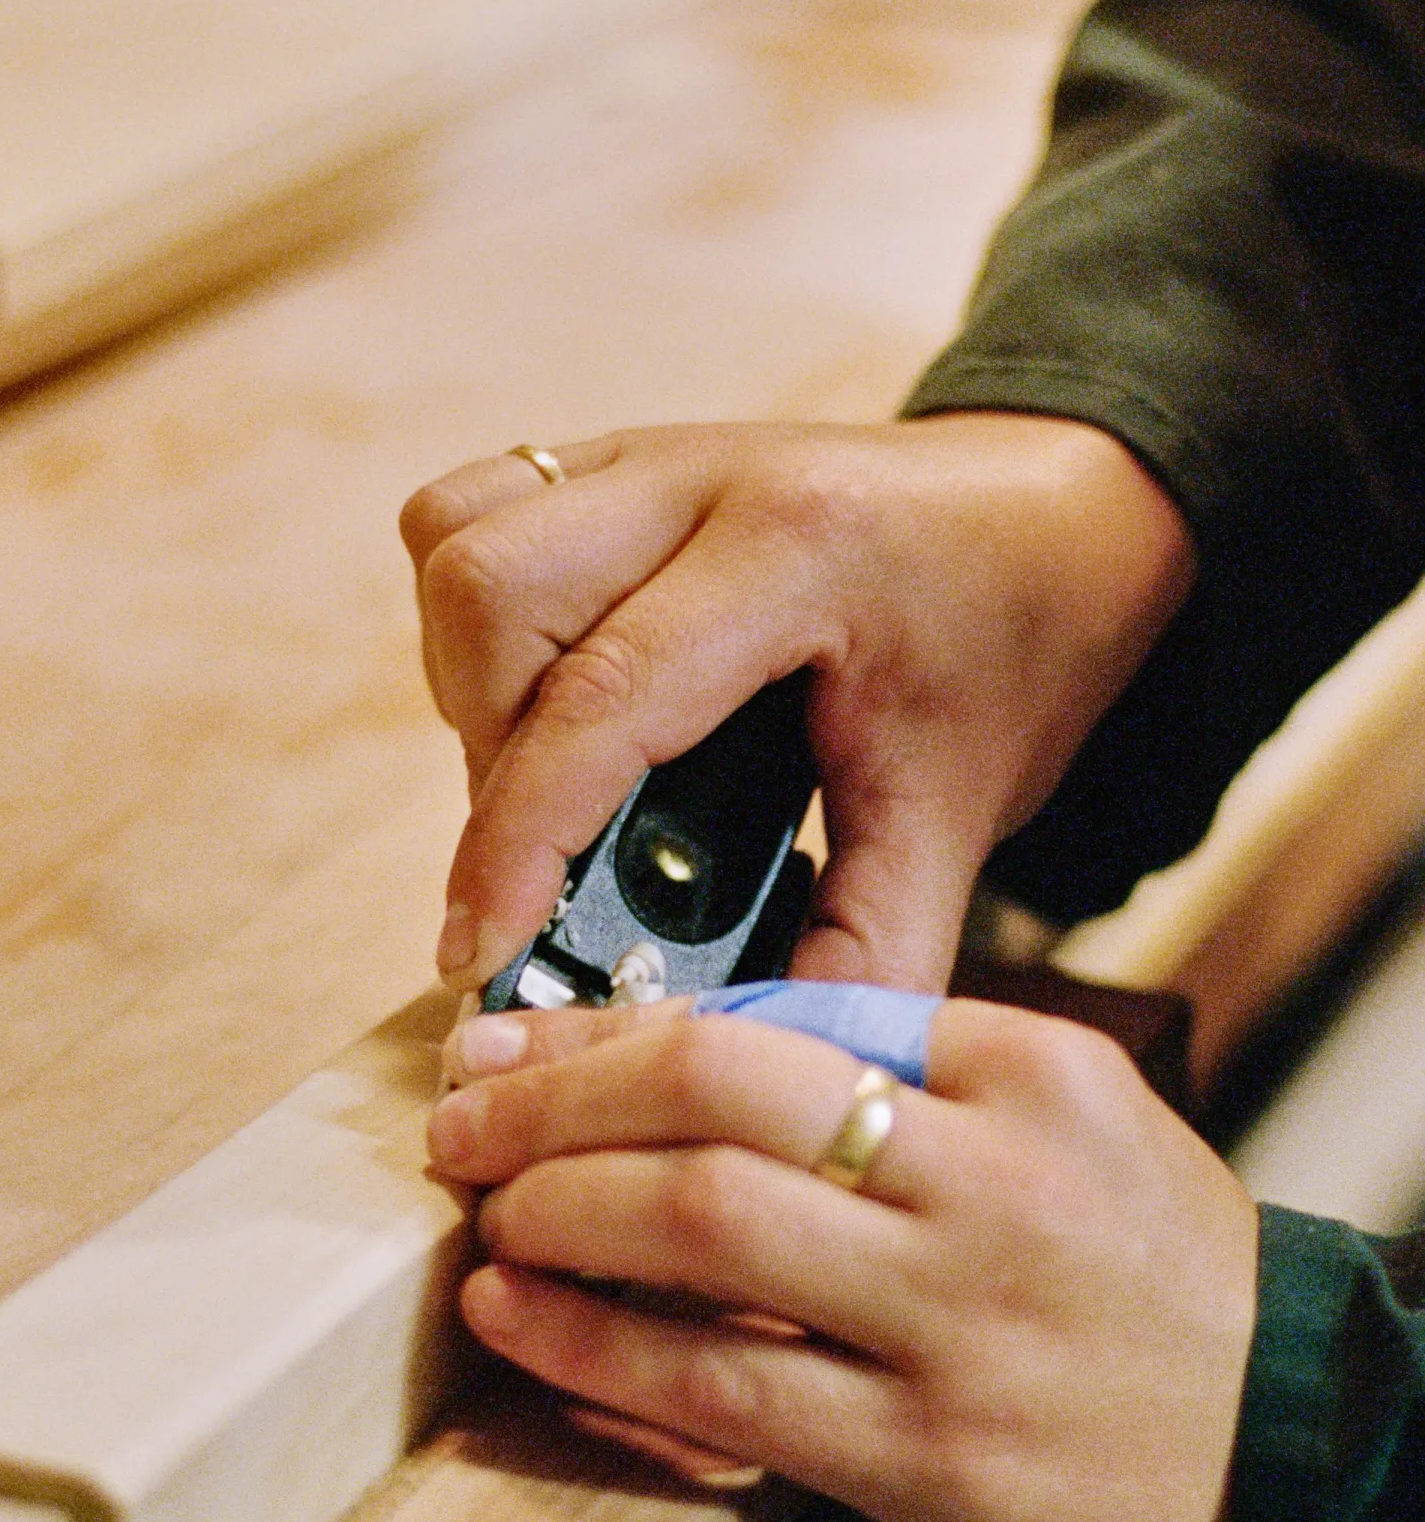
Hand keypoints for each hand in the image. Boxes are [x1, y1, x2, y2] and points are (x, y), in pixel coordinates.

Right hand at [400, 414, 1191, 992]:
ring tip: (552, 779)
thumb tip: (748, 1068)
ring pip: (458, 546)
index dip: (516, 843)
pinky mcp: (612, 461)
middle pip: (489, 592)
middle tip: (552, 858)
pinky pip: (472, 519)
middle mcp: (704, 475)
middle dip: (490, 758)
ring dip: (472, 687)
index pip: (600, 699)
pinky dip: (477, 627)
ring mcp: (648, 453)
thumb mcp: (961, 813)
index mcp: (804, 548)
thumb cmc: (1019, 647)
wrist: (1063, 511)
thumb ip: (865, 955)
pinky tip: (549, 702)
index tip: (476, 953)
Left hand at [428, 999, 1259, 1521]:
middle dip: (554, 1093)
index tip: (520, 1035)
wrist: (1310, 1454)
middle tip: (460, 1113)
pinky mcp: (929, 1457)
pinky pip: (720, 1386)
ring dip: (553, 1203)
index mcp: (1027, 1073)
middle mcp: (992, 1179)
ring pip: (699, 1221)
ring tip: (482, 1208)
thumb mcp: (1077, 1126)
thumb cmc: (1164, 1280)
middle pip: (715, 1091)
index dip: (619, 1025)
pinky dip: (592, 1345)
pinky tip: (513, 1317)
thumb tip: (690, 1057)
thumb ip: (915, 1075)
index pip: (779, 1013)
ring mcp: (958, 1319)